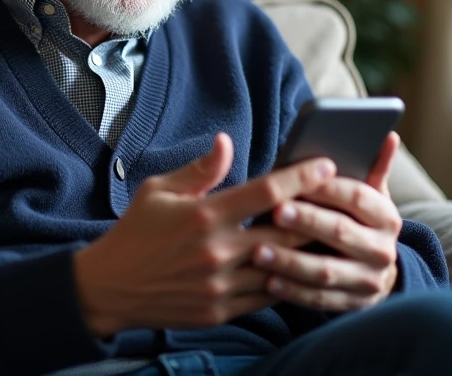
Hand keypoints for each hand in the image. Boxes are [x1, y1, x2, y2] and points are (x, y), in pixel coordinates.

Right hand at [74, 132, 336, 337]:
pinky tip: (299, 267)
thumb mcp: (158, 190)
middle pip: (286, 231)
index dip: (300, 176)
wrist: (110, 287)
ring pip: (283, 267)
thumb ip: (200, 170)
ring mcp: (221, 284)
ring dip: (307, 252)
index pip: (265, 192)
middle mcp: (217, 250)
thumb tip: (226, 141)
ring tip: (331, 237)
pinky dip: (286, 280)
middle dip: (317, 215)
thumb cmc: (135, 232)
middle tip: (341, 201)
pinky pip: (267, 296)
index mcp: (204, 215)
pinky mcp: (221, 310)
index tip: (324, 164)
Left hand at [252, 132, 403, 311]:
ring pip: (327, 271)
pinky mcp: (352, 305)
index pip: (358, 196)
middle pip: (341, 232)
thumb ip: (372, 167)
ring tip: (258, 250)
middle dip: (307, 221)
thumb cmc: (356, 220)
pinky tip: (267, 280)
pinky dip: (293, 291)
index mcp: (386, 216)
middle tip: (275, 211)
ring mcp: (368, 281)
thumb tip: (389, 136)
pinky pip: (319, 299)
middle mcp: (382, 250)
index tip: (297, 180)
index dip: (328, 188)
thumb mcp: (368, 196)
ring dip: (291, 261)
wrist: (373, 271)